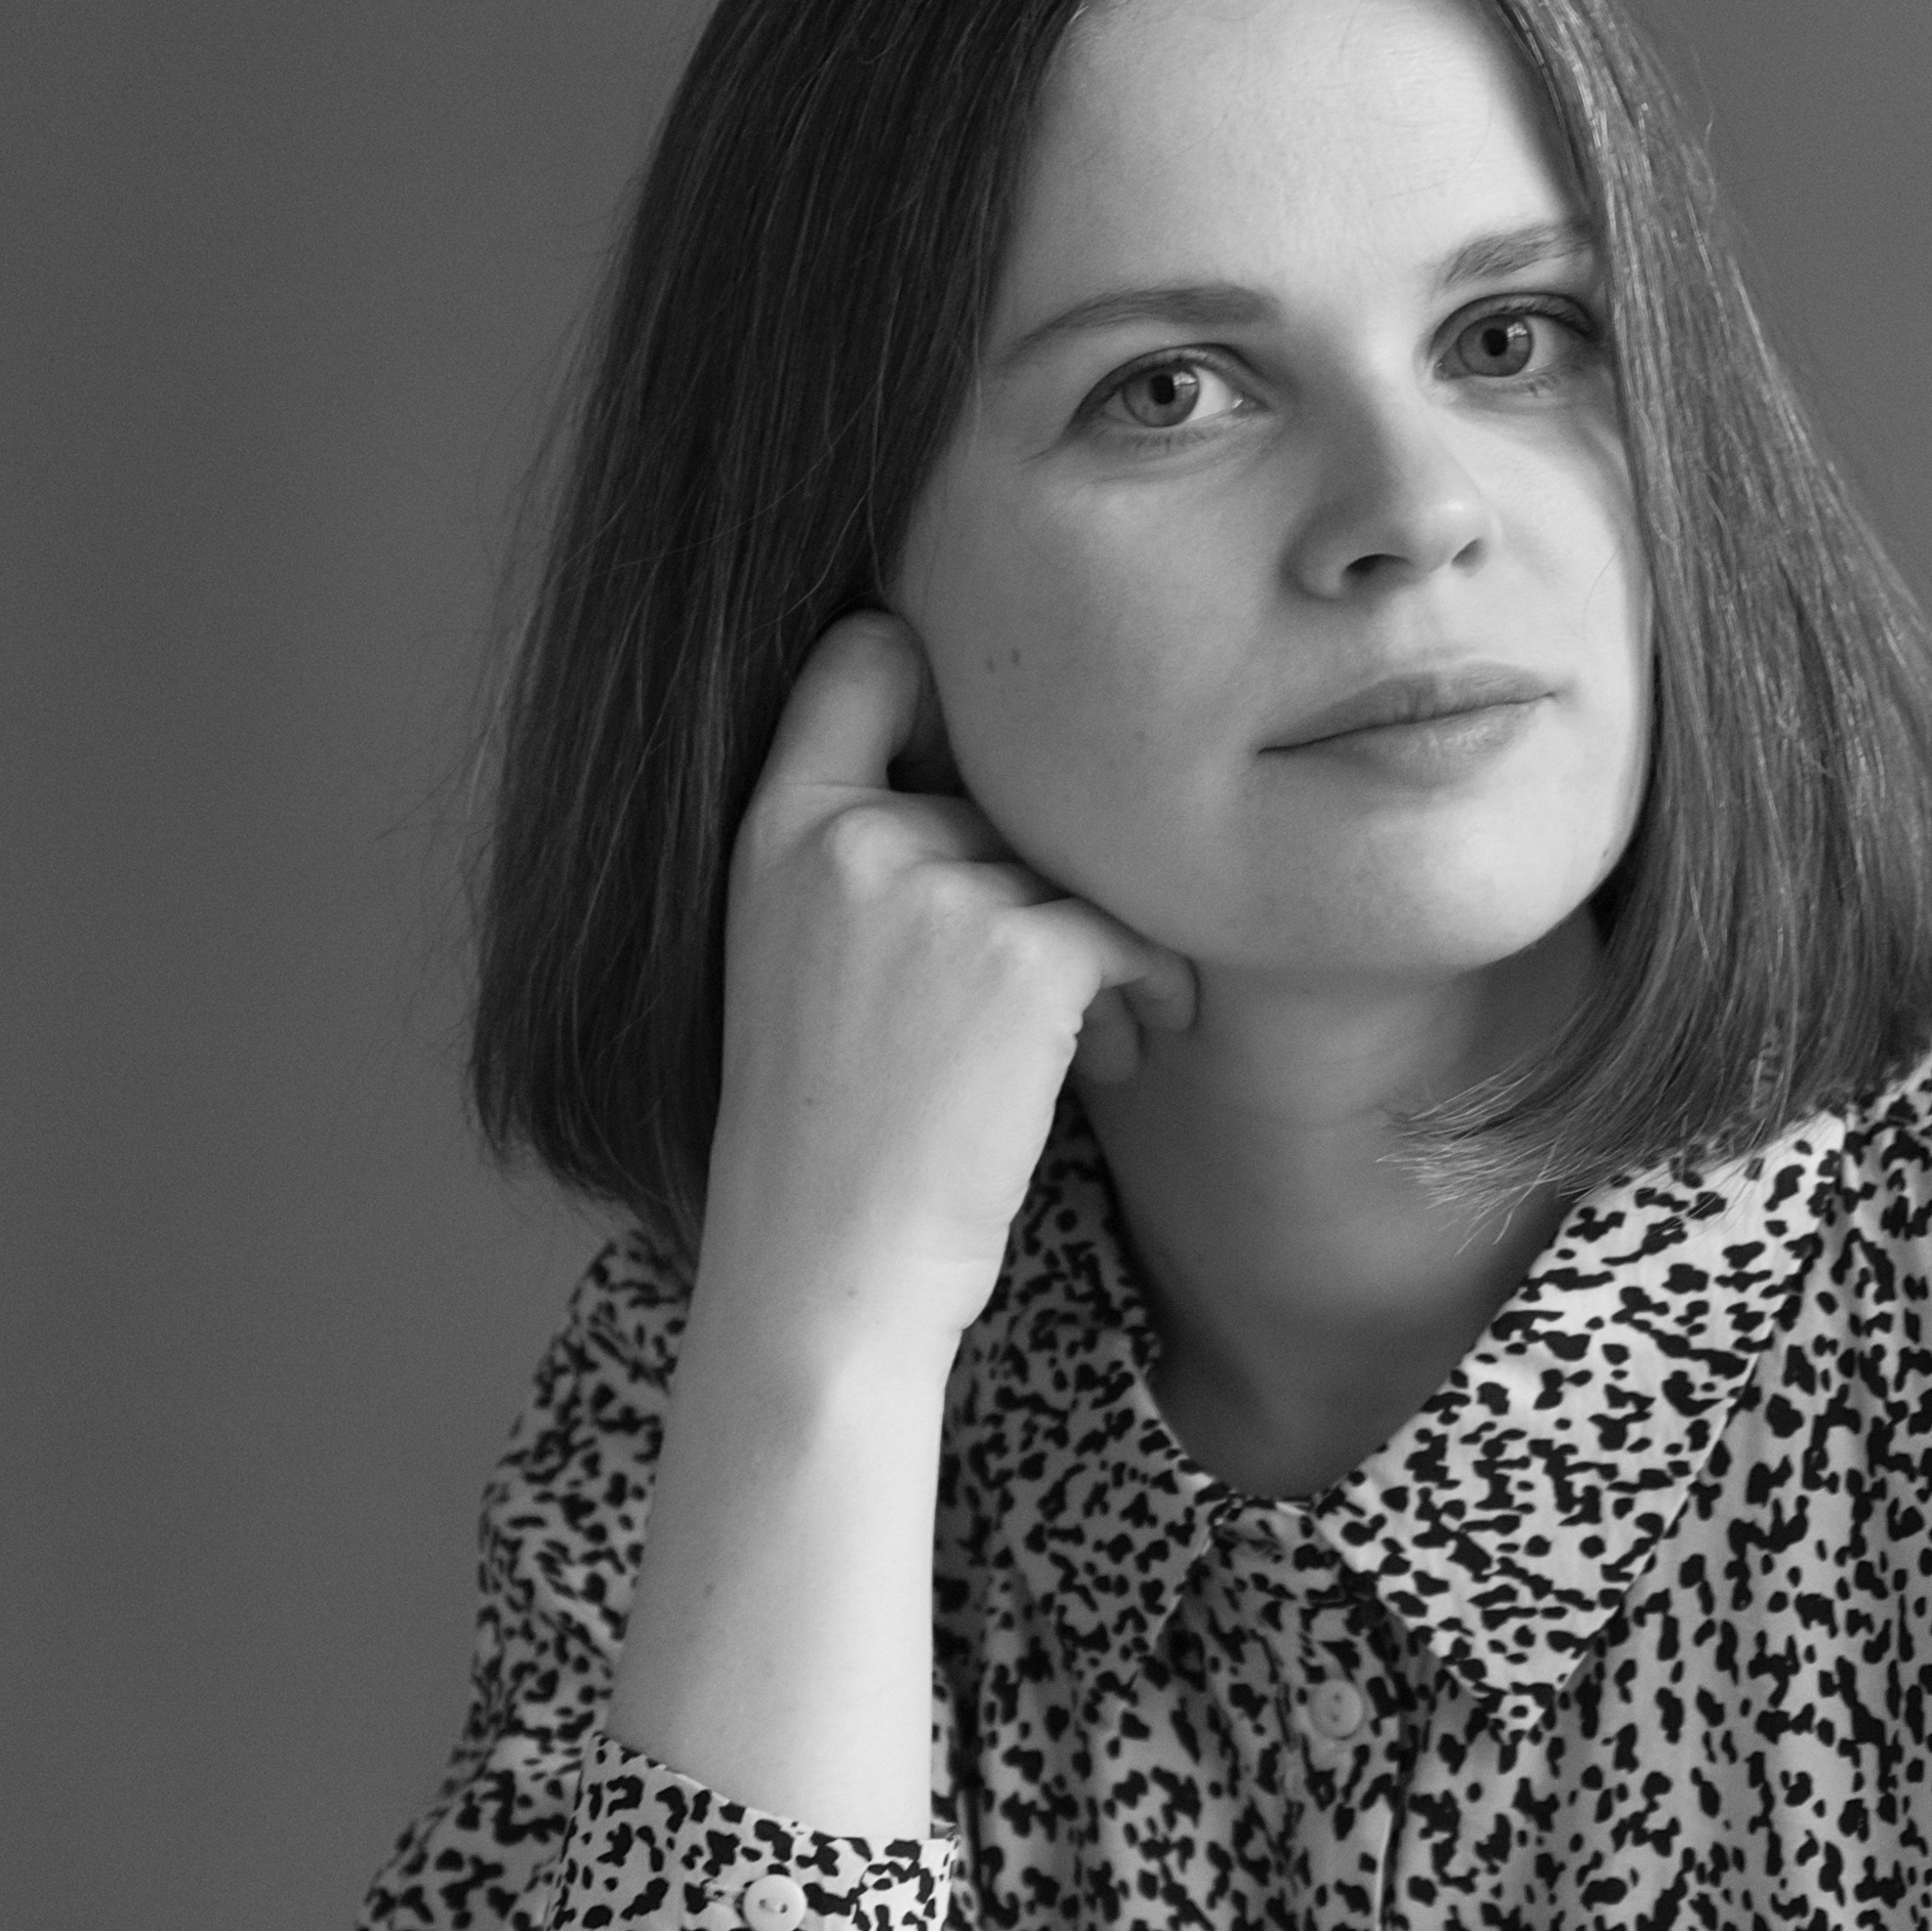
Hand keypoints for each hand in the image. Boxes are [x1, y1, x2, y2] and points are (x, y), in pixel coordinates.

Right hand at [694, 609, 1193, 1387]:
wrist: (826, 1270)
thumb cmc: (827, 1134)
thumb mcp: (798, 959)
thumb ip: (866, 854)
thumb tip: (1020, 785)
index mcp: (776, 829)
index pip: (863, 661)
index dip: (941, 674)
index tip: (1010, 744)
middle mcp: (850, 837)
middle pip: (1005, 796)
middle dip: (1049, 888)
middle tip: (1056, 999)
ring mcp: (934, 888)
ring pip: (1076, 869)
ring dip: (1107, 952)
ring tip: (1091, 1045)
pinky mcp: (1021, 954)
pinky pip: (1131, 931)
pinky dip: (1155, 986)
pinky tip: (1133, 1049)